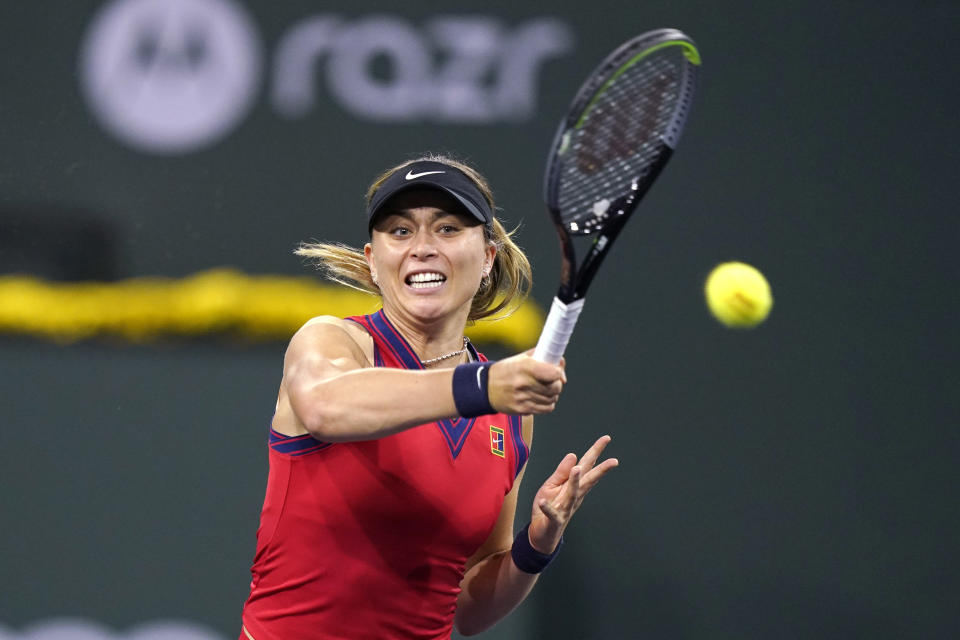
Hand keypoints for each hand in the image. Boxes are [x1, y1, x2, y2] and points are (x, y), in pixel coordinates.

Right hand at [487, 350, 565, 414]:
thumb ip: (543, 358)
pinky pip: (546, 409)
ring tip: (544, 389)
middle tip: (551, 381)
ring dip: (552, 394)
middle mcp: (524, 383)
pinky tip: (540, 397)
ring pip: (552, 399)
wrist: (485, 387)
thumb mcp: (522, 358)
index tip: (555, 371)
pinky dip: (547, 404)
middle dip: (557, 384)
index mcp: (524, 367)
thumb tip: (561, 371)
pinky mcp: (522, 410)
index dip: (558, 372)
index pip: (553, 373)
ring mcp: (523, 398)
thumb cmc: (506, 370)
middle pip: (555, 388)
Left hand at [527, 435, 618, 552]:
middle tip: (614, 461)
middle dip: (600, 470)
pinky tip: (544, 502)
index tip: (606, 439)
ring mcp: (565, 508)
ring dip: (574, 482)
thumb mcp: (552, 485)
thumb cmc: (549, 506)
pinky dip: (548, 508)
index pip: (586, 465)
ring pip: (572, 494)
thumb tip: (573, 455)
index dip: (596, 451)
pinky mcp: (554, 520)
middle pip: (588, 480)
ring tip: (577, 469)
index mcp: (574, 485)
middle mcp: (574, 496)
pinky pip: (551, 513)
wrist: (542, 533)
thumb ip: (562, 471)